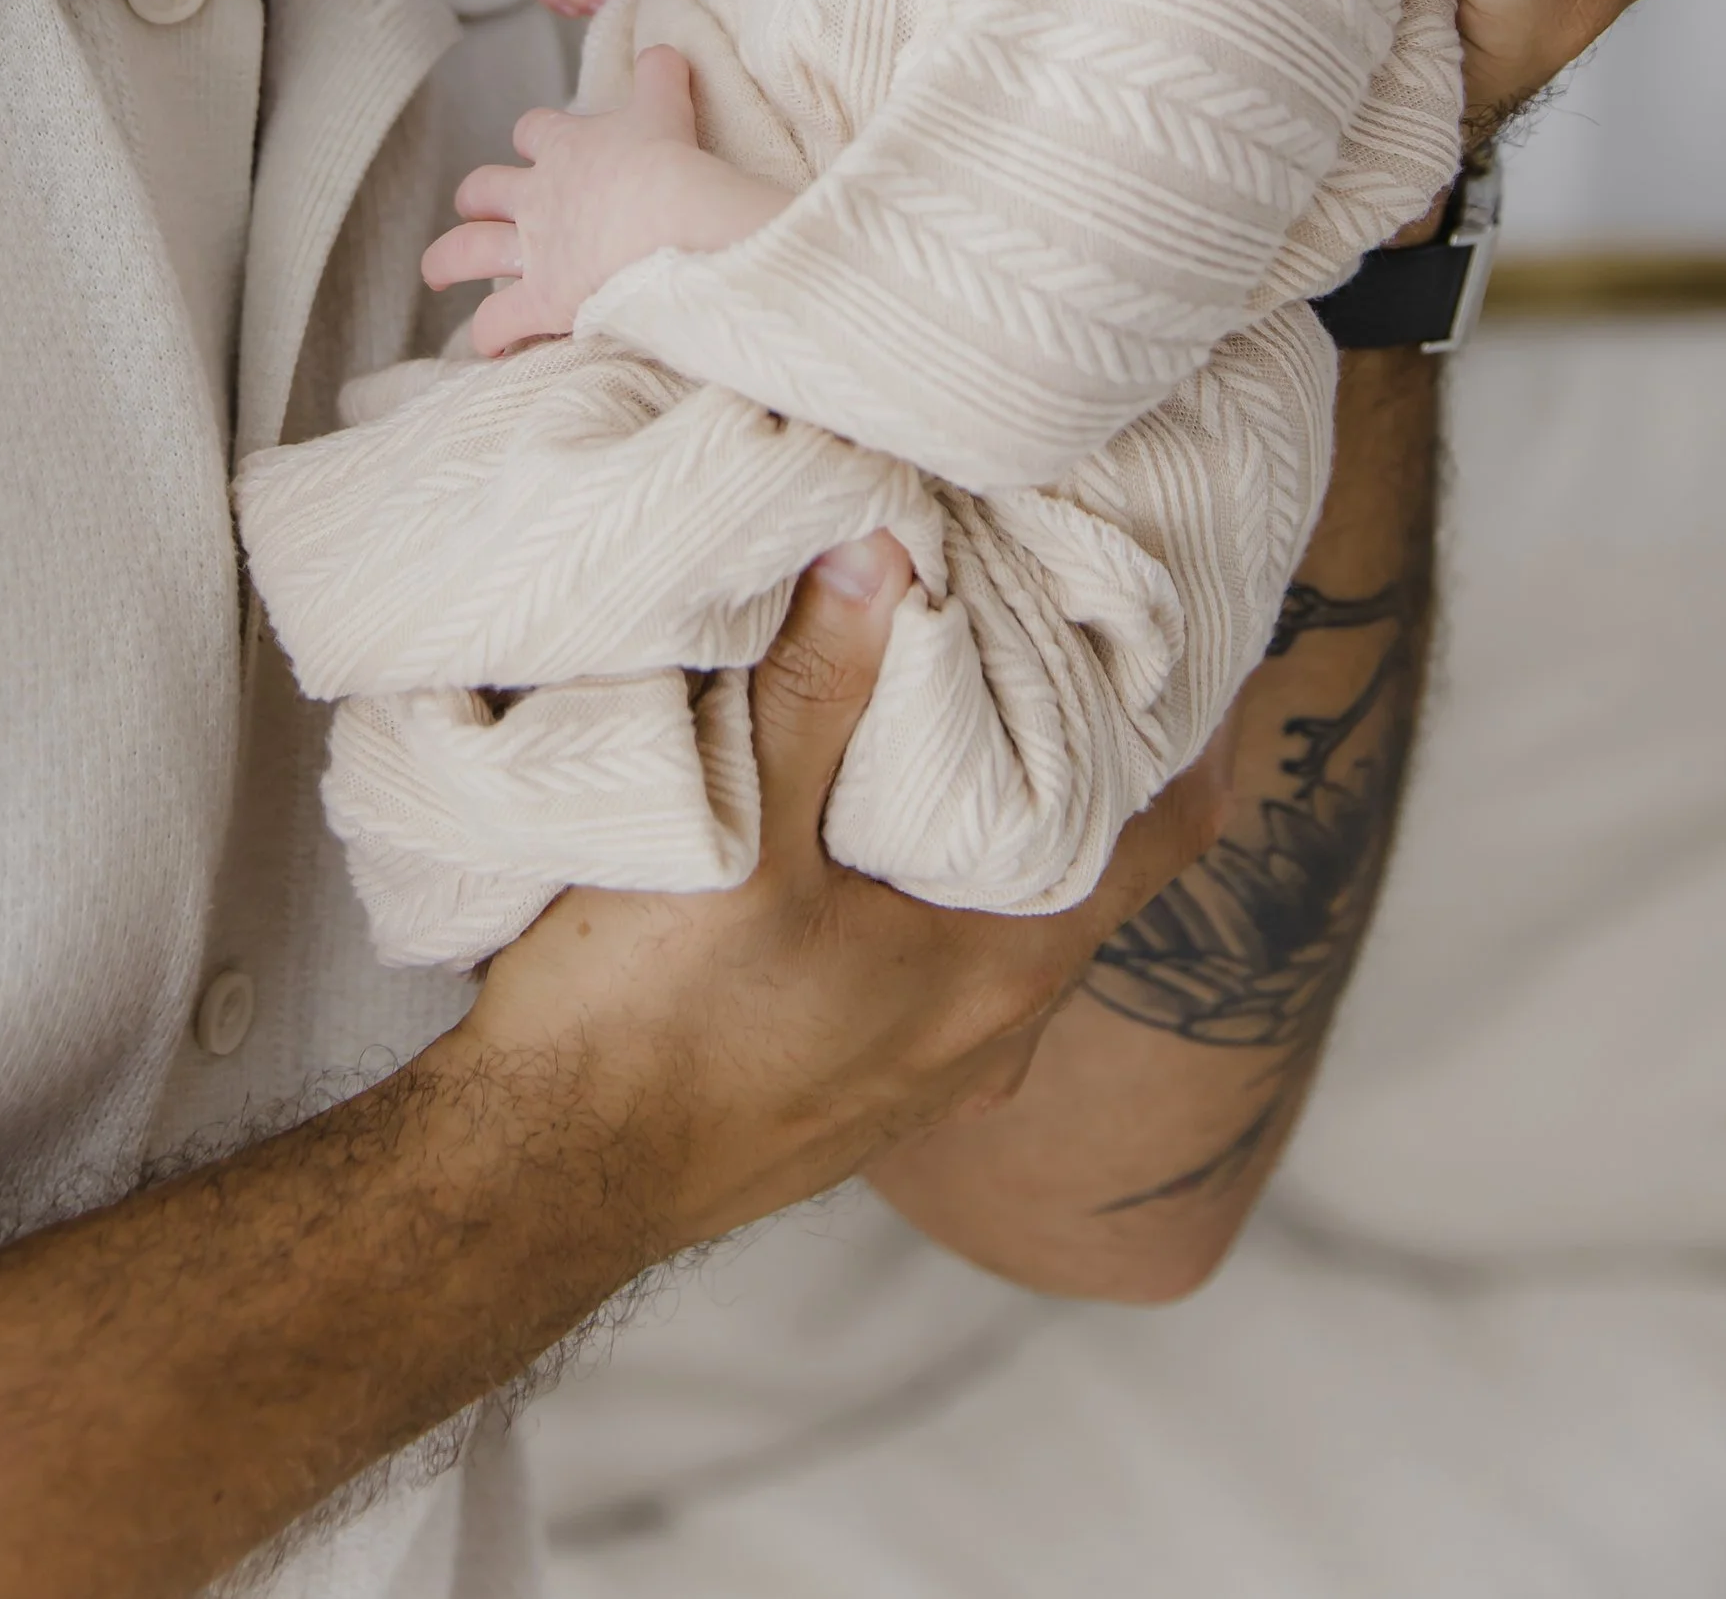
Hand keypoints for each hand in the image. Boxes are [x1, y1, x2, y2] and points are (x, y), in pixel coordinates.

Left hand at [420, 45, 783, 351]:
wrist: (675, 218)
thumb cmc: (672, 163)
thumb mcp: (667, 107)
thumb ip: (660, 77)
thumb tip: (664, 50)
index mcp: (568, 148)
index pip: (533, 132)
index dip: (533, 138)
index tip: (541, 145)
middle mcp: (538, 196)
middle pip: (484, 187)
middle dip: (475, 196)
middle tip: (474, 205)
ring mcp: (535, 249)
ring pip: (468, 250)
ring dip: (446, 260)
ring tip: (434, 271)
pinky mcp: (543, 299)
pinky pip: (498, 321)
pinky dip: (490, 335)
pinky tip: (489, 346)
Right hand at [456, 535, 1229, 1257]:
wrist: (540, 1183)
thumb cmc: (646, 1022)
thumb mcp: (740, 827)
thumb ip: (818, 682)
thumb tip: (885, 542)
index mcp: (1008, 966)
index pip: (1169, 829)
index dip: (1185, 725)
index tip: (1173, 624)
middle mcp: (997, 1029)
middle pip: (1091, 863)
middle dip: (1077, 750)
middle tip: (1052, 622)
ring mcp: (929, 1070)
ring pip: (1008, 913)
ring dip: (996, 818)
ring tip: (959, 699)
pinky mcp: (858, 1083)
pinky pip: (938, 957)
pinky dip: (931, 878)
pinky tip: (861, 825)